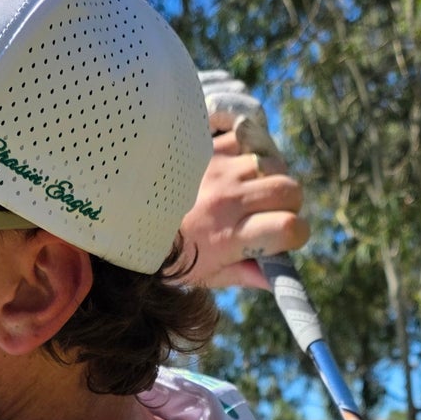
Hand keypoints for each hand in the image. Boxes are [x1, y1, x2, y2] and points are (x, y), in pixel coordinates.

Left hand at [178, 117, 307, 290]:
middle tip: (270, 213)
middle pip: (290, 190)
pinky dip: (247, 152)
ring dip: (269, 176)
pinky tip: (234, 168)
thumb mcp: (206, 274)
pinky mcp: (206, 146)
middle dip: (290, 203)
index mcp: (229, 236)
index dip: (297, 234)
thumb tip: (278, 279)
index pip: (290, 228)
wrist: (123, 217)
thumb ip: (245, 273)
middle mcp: (228, 200)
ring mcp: (218, 169)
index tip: (287, 238)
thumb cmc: (165, 253)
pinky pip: (247, 140)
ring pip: (272, 163)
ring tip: (248, 190)